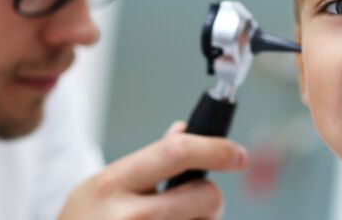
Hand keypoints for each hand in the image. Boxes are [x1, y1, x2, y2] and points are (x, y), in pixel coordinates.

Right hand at [59, 122, 248, 219]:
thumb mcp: (103, 188)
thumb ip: (146, 163)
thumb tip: (182, 130)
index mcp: (113, 183)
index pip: (177, 152)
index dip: (216, 149)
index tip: (238, 155)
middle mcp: (127, 215)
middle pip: (206, 196)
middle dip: (211, 200)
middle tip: (193, 207)